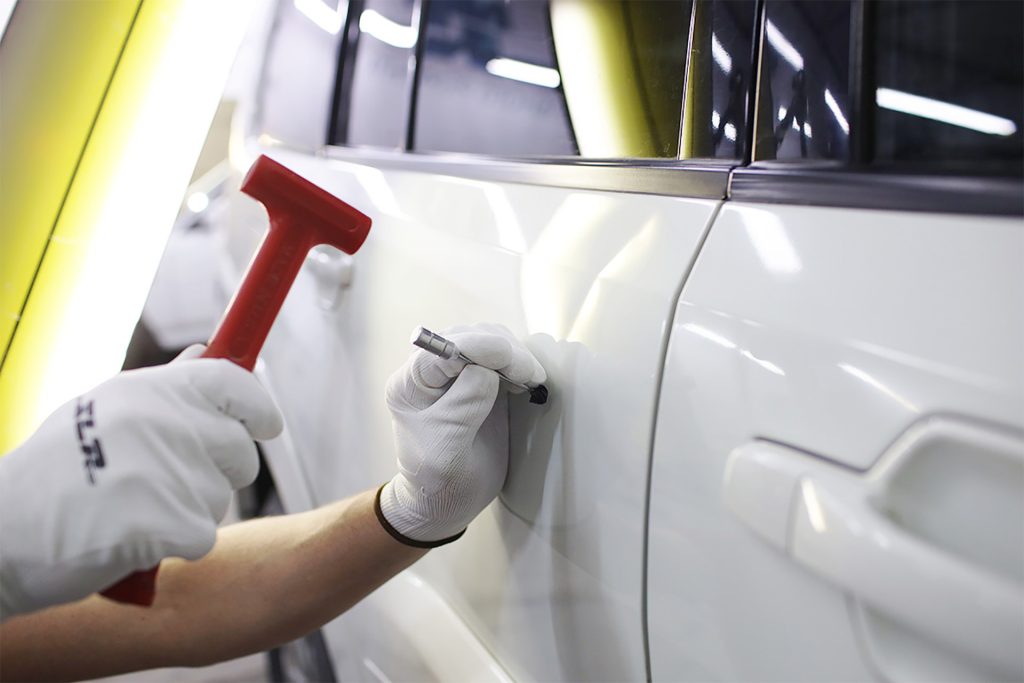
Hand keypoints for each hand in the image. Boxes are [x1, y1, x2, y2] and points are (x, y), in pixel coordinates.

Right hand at [0, 348, 281, 618]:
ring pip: (220, 499)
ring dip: (189, 512)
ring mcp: (170, 471)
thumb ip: (165, 388)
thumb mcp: (103, 411)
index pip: (234, 384)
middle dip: (218, 474)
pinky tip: (132, 538)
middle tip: (168, 486)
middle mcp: (167, 422)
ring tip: (130, 510)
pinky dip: (176, 546)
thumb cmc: (54, 473)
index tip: (267, 426)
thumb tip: (209, 352)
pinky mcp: (169, 522)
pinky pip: (203, 537)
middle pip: (239, 452)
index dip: (259, 408)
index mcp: (150, 389)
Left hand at [378, 324, 545, 544]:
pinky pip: (499, 356)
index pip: (446, 347)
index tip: (519, 370)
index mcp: (411, 383)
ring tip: (531, 378)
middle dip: (505, 350)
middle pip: (470, 335)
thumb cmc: (437, 480)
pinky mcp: (478, 381)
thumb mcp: (446, 448)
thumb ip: (463, 406)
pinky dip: (518, 362)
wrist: (445, 501)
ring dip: (514, 353)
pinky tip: (527, 380)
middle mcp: (430, 371)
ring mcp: (455, 373)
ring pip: (487, 339)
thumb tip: (487, 371)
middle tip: (531, 376)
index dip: (485, 349)